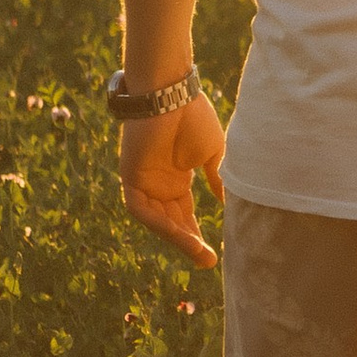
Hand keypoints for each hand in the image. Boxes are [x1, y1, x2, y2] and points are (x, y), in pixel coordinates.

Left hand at [121, 94, 226, 268]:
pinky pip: (142, 209)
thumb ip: (216, 179)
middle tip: (208, 261)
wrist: (172, 94)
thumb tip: (226, 201)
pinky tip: (180, 235)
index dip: (196, 233)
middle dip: (188, 243)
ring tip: (200, 253)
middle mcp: (158, 183)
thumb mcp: (212, 155)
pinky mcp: (130, 177)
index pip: (183, 214)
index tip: (212, 253)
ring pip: (158, 221)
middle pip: (171, 222)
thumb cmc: (194, 118)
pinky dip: (159, 223)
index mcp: (176, 178)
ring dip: (177, 238)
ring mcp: (143, 181)